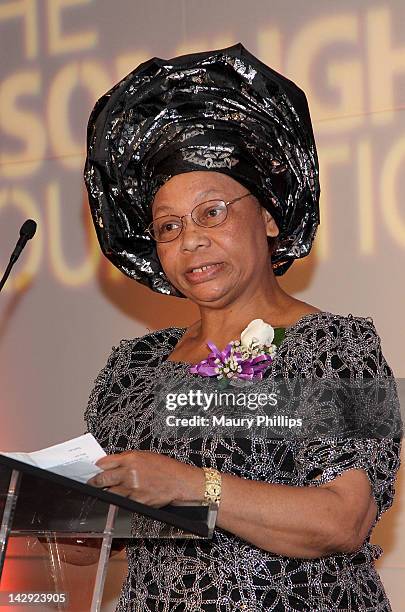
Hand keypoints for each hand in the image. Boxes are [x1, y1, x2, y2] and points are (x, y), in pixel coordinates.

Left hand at [86, 450, 204, 507]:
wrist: (180, 482)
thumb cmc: (167, 468)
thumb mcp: (146, 456)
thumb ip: (128, 459)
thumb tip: (114, 463)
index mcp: (131, 459)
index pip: (105, 462)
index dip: (97, 466)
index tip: (93, 468)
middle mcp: (130, 473)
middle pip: (103, 478)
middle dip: (95, 481)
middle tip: (92, 482)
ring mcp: (132, 489)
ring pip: (110, 493)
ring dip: (106, 492)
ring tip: (104, 491)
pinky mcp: (137, 501)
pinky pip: (123, 502)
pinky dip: (121, 500)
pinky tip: (122, 497)